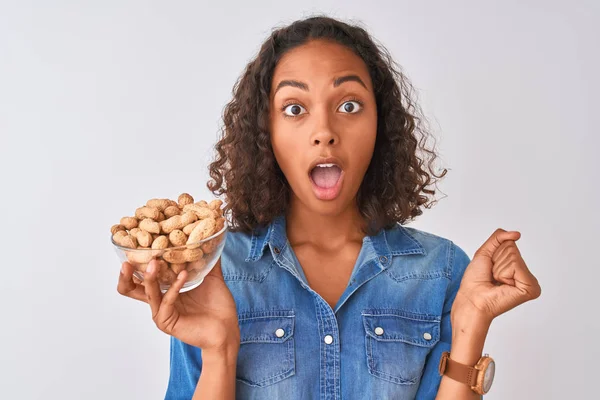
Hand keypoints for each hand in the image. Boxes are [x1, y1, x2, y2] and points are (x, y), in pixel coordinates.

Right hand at [117, 257, 239, 351]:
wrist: (227, 330)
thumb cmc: (218, 307)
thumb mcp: (212, 278)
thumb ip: (209, 261)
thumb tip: (212, 240)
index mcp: (166, 291)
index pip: (142, 277)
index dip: (137, 263)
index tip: (136, 246)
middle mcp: (160, 302)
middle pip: (132, 289)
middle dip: (127, 275)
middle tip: (128, 260)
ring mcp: (162, 313)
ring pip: (148, 293)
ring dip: (150, 277)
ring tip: (154, 262)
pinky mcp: (168, 322)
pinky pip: (167, 301)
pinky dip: (174, 287)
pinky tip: (182, 275)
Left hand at [453, 229, 541, 323]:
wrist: (471, 298)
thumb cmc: (476, 280)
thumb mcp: (485, 251)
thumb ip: (499, 238)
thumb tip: (516, 234)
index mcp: (517, 268)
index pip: (509, 244)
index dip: (494, 254)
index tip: (491, 270)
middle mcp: (525, 274)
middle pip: (512, 248)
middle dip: (497, 260)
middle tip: (492, 276)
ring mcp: (530, 282)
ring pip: (513, 255)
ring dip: (498, 267)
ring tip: (496, 281)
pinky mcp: (530, 288)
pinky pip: (515, 264)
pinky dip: (503, 272)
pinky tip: (502, 285)